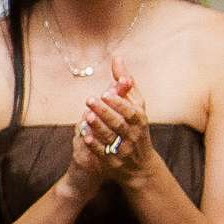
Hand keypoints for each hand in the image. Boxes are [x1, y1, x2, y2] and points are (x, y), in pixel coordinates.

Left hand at [57, 81, 147, 198]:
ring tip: (87, 115)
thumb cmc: (136, 128)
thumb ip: (126, 83)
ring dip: (98, 127)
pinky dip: (94, 144)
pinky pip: (102, 153)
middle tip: (90, 100)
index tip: (106, 93)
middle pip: (119, 123)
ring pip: (110, 138)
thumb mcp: (136, 106)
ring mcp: (123, 150)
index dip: (120, 103)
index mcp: (139, 121)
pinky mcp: (112, 162)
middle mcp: (133, 135)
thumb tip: (117, 58)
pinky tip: (83, 135)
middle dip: (105, 112)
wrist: (140, 165)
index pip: (131, 111)